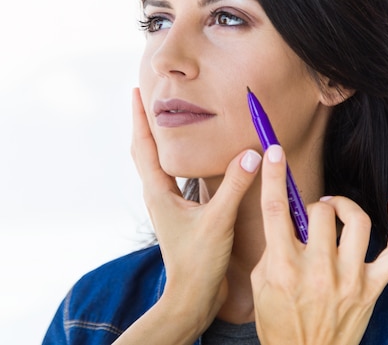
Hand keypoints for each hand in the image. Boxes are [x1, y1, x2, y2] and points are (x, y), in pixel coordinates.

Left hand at [130, 88, 260, 334]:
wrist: (192, 295)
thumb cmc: (199, 262)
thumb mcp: (219, 221)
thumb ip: (235, 186)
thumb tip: (251, 153)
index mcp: (159, 192)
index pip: (144, 146)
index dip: (140, 117)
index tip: (136, 92)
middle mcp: (157, 195)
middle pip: (143, 151)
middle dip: (143, 124)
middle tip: (144, 100)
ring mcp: (165, 205)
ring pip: (152, 164)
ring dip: (153, 140)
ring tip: (159, 122)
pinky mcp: (176, 214)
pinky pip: (167, 178)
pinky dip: (168, 159)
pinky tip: (181, 160)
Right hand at [251, 145, 387, 344]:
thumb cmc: (279, 322)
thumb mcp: (260, 284)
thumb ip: (272, 248)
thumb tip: (286, 218)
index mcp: (283, 267)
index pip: (276, 210)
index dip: (274, 176)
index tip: (273, 152)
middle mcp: (317, 270)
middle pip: (321, 212)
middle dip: (314, 205)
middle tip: (311, 213)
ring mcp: (349, 279)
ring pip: (357, 222)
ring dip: (344, 206)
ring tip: (335, 210)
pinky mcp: (372, 288)